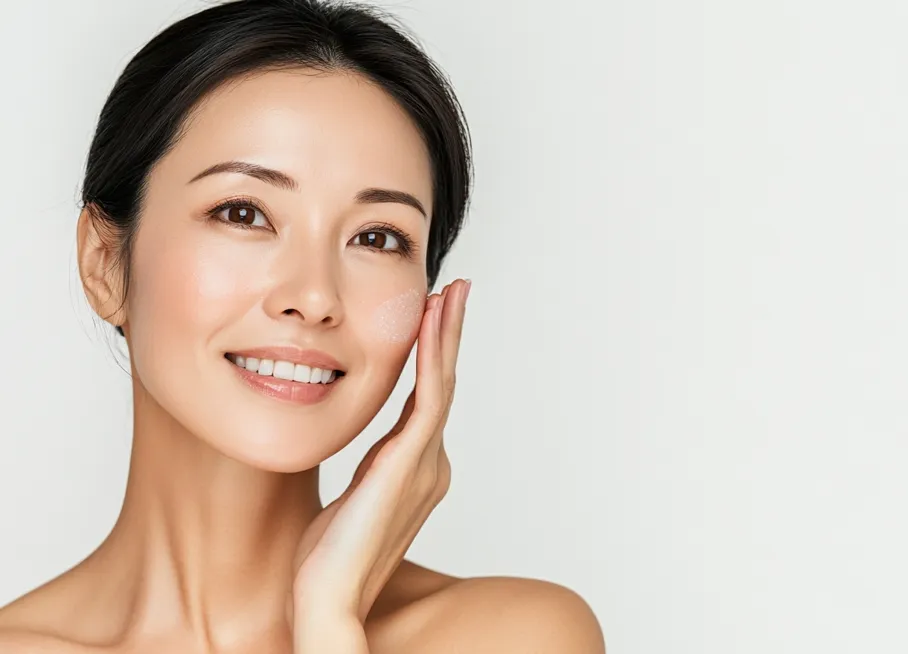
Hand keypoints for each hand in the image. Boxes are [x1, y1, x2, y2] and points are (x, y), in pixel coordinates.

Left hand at [289, 278, 470, 651]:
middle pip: (443, 384)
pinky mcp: (410, 464)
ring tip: (449, 293)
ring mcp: (425, 465)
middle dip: (447, 334)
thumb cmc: (322, 560)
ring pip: (442, 384)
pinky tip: (431, 323)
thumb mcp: (343, 501)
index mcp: (415, 471)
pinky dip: (433, 357)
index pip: (426, 400)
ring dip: (445, 335)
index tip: (429, 317)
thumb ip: (358, 472)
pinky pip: (429, 398)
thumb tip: (343, 447)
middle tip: (454, 290)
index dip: (430, 356)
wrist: (324, 600)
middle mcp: (429, 464)